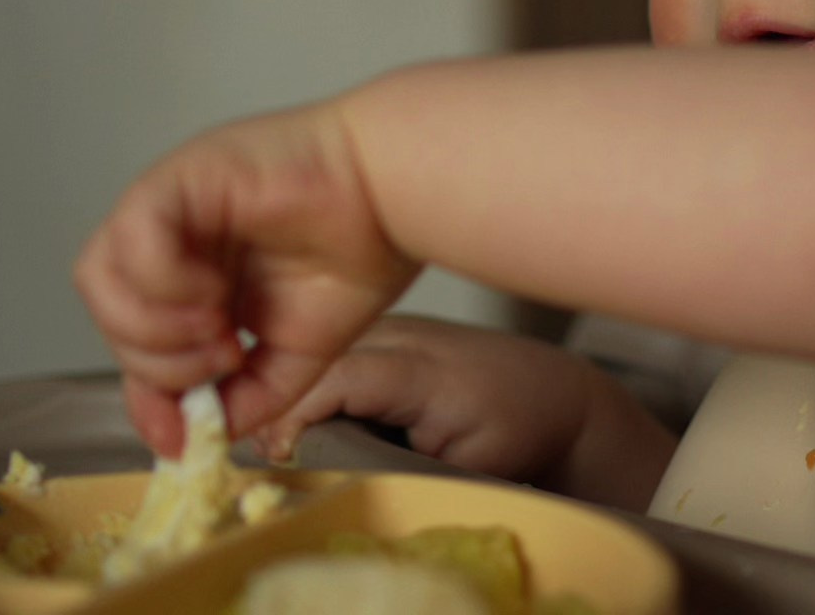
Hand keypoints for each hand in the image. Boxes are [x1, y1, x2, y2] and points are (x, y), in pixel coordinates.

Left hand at [75, 102, 419, 457]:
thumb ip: (246, 399)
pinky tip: (214, 293)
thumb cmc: (362, 251)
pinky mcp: (178, 178)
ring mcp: (171, 208)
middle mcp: (173, 243)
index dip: (149, 395)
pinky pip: (131, 235)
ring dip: (152, 326)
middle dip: (160, 362)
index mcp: (195, 278)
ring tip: (217, 331)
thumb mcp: (295, 353)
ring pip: (100, 277)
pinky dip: (161, 281)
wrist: (395, 196)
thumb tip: (195, 440)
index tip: (181, 437)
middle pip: (110, 316)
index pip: (135, 343)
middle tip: (224, 360)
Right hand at [255, 316, 676, 510]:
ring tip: (278, 449)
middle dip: (277, 410)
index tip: (274, 460)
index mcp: (423, 370)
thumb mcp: (462, 469)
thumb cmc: (516, 433)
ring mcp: (384, 328)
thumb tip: (328, 485)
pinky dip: (309, 389)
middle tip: (263, 463)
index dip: (294, 417)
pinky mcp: (377, 333)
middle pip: (312, 363)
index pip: (336, 379)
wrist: (551, 392)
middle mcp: (398, 335)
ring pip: (313, 359)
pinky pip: (328, 358)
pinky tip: (304, 426)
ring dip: (288, 397)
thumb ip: (397, 471)